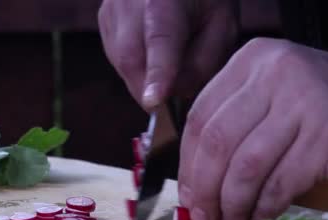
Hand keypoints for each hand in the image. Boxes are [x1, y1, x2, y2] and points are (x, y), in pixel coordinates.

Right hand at [98, 0, 240, 110]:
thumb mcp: (223, 24)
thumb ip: (204, 61)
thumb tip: (174, 94)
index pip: (161, 40)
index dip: (158, 73)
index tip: (154, 102)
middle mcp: (130, 1)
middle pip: (133, 59)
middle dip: (152, 89)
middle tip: (174, 95)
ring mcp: (111, 10)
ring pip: (122, 64)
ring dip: (145, 77)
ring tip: (169, 57)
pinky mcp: (104, 19)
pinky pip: (117, 59)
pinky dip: (137, 67)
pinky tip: (152, 50)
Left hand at [179, 38, 327, 219]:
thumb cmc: (323, 105)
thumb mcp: (272, 96)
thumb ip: (234, 126)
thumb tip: (195, 183)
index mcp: (251, 61)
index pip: (200, 116)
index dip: (187, 163)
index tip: (187, 194)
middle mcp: (275, 74)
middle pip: (217, 142)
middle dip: (204, 188)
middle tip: (203, 217)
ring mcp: (304, 103)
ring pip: (246, 166)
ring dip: (232, 204)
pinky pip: (280, 183)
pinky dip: (264, 207)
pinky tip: (259, 217)